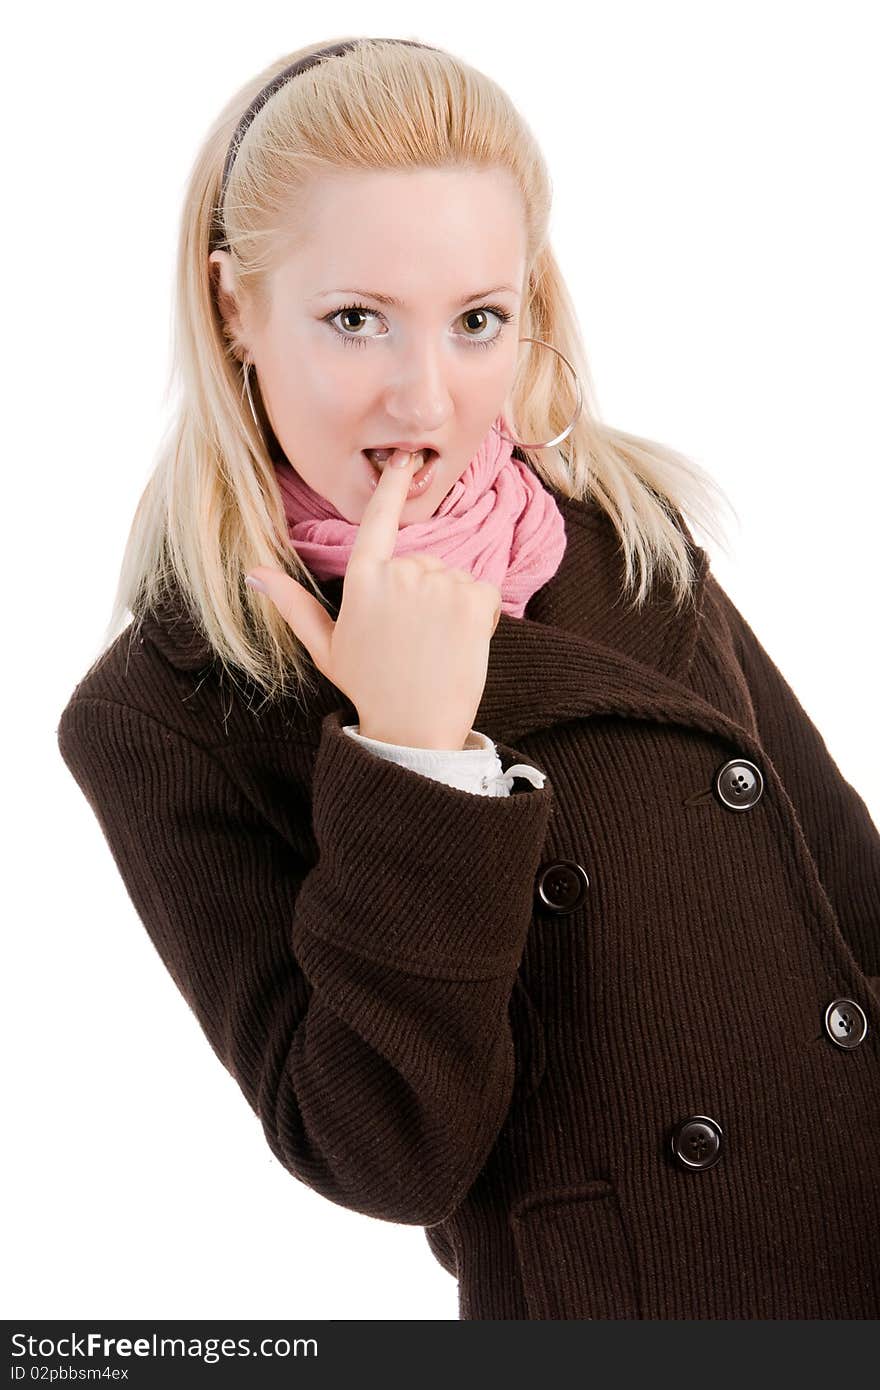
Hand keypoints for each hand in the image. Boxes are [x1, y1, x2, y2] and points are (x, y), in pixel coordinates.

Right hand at [246, 450, 501, 748]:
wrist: (414, 729)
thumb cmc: (368, 687)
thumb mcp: (325, 645)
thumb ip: (293, 602)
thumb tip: (253, 571)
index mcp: (362, 579)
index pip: (379, 519)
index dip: (394, 485)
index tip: (405, 458)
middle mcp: (399, 572)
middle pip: (422, 562)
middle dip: (425, 592)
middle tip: (413, 641)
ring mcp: (437, 583)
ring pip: (453, 578)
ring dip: (452, 606)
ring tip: (434, 647)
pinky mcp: (473, 598)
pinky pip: (482, 592)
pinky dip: (479, 615)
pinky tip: (461, 645)